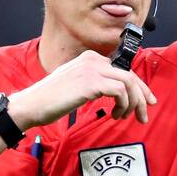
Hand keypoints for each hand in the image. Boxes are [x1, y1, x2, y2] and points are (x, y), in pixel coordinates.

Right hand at [9, 50, 157, 129]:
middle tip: (146, 111)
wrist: (30, 105)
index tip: (145, 100)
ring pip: (128, 83)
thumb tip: (116, 91)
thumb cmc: (50, 99)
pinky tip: (115, 115)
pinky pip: (120, 92)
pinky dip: (123, 105)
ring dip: (133, 103)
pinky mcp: (90, 83)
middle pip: (130, 75)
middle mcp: (93, 60)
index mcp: (90, 58)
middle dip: (142, 95)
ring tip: (125, 117)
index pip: (123, 70)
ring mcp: (91, 70)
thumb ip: (95, 82)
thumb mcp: (76, 84)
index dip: (139, 86)